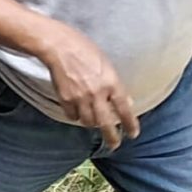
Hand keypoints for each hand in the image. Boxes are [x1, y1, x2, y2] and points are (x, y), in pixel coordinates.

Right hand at [34, 21, 139, 145]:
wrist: (59, 46)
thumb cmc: (84, 50)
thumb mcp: (106, 65)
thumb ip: (115, 85)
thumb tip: (126, 101)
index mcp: (111, 82)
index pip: (124, 109)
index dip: (130, 124)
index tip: (133, 134)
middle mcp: (97, 93)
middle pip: (106, 123)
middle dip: (111, 137)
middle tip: (114, 144)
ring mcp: (80, 98)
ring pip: (88, 122)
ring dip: (92, 123)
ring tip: (93, 120)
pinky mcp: (65, 99)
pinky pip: (73, 116)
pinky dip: (76, 116)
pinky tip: (77, 110)